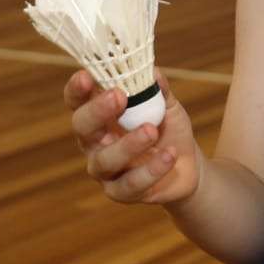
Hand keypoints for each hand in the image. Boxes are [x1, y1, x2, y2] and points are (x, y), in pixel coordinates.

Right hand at [64, 67, 201, 205]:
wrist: (186, 164)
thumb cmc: (166, 128)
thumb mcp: (167, 105)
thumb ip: (159, 89)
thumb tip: (153, 71)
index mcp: (99, 116)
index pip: (77, 101)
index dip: (76, 89)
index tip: (85, 76)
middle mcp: (94, 142)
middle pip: (82, 127)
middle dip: (97, 111)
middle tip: (119, 97)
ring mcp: (105, 169)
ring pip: (105, 159)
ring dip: (128, 144)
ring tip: (151, 131)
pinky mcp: (120, 192)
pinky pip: (131, 184)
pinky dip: (151, 169)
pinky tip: (169, 156)